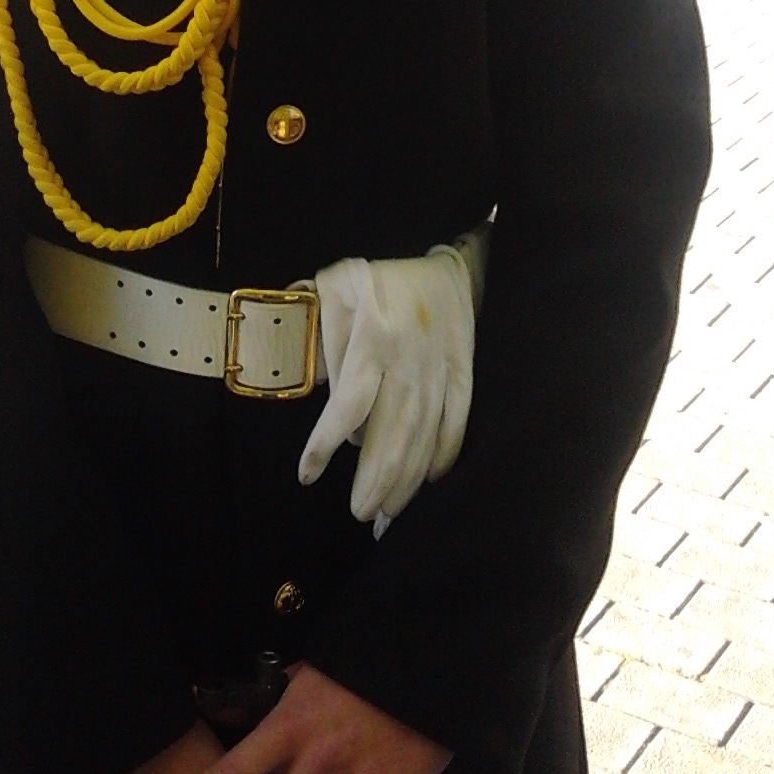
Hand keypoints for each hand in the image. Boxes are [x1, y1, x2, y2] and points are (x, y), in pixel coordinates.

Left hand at [298, 244, 475, 523]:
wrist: (444, 259)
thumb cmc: (378, 276)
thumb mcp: (337, 288)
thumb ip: (328, 338)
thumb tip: (330, 396)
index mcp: (375, 335)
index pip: (349, 403)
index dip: (325, 444)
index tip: (308, 475)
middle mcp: (410, 357)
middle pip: (392, 430)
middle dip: (375, 478)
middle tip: (360, 514)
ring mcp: (442, 367)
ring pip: (424, 433)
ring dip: (407, 478)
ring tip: (387, 511)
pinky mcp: (465, 371)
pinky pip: (457, 420)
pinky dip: (444, 453)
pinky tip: (430, 479)